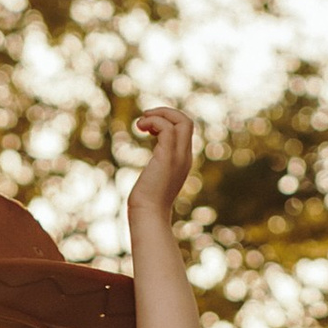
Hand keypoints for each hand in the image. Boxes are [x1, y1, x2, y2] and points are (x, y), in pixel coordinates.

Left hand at [127, 105, 196, 221]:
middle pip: (187, 121)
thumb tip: (151, 168)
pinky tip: (140, 128)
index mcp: (182, 160)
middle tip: (145, 118)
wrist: (148, 215)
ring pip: (181, 121)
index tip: (148, 127)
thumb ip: (157, 167)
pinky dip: (154, 121)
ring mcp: (178, 157)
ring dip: (159, 114)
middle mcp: (184, 156)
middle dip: (166, 112)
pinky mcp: (167, 158)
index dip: (168, 121)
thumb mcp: (154, 179)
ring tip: (140, 123)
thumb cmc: (147, 202)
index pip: (184, 130)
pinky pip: (166, 128)